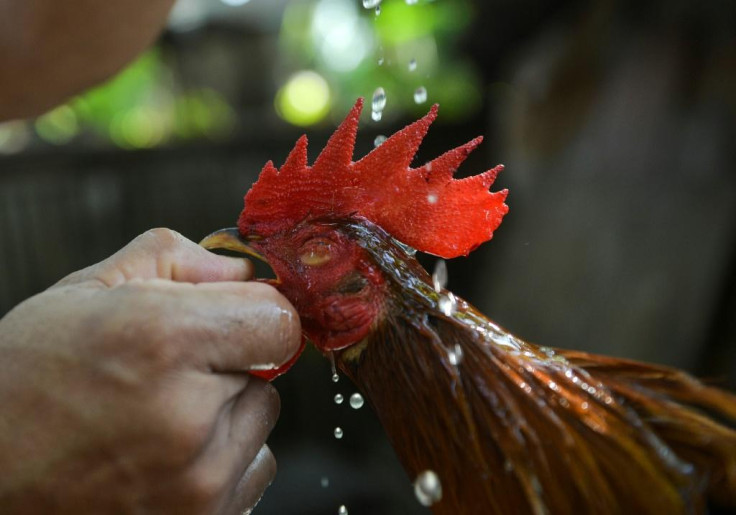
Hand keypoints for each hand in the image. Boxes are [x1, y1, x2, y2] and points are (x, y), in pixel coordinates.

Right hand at [0, 228, 300, 513]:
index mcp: (164, 341)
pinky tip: (166, 453)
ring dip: (227, 411)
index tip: (230, 316)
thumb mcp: (86, 291)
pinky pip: (253, 469)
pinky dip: (223, 457)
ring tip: (159, 415)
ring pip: (262, 420)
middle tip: (166, 371)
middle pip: (271, 369)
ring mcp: (197, 480)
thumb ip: (175, 262)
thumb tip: (241, 270)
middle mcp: (188, 415)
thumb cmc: (22, 381)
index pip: (279, 319)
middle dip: (229, 360)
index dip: (255, 311)